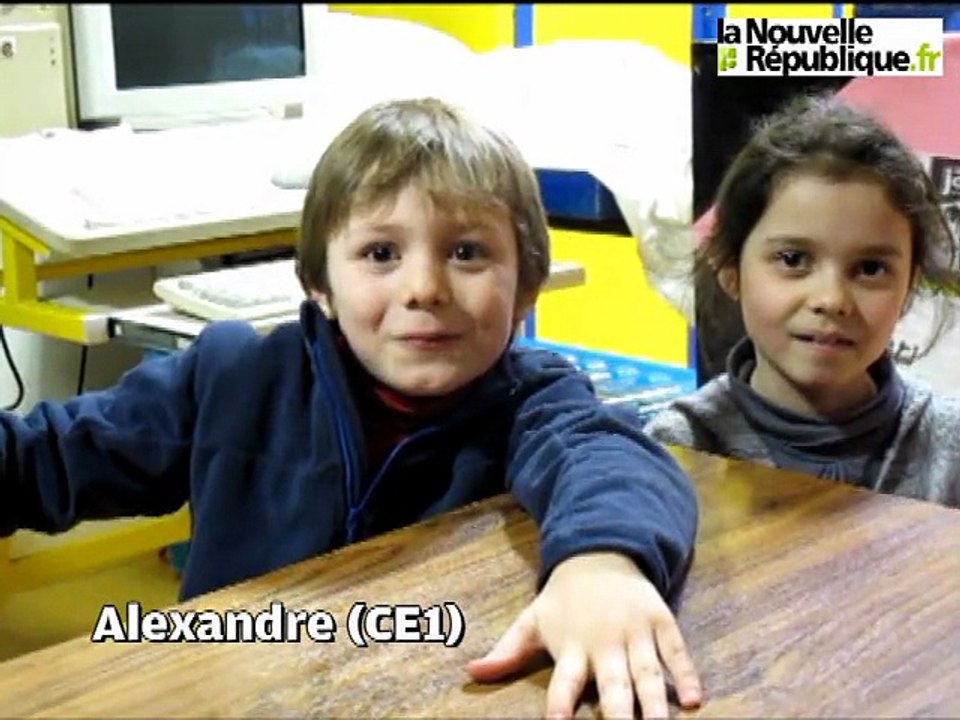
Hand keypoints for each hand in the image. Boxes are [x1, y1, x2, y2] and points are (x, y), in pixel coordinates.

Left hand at [465, 552, 701, 718]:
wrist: (600, 551)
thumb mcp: (532, 620)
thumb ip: (506, 651)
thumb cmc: (564, 598)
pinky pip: (677, 651)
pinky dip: (687, 674)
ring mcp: (635, 633)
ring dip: (655, 702)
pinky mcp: (661, 621)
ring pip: (648, 673)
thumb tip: (470, 675)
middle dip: (618, 713)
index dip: (560, 705)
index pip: (564, 684)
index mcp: (572, 647)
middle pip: (613, 684)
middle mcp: (605, 643)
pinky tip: (695, 699)